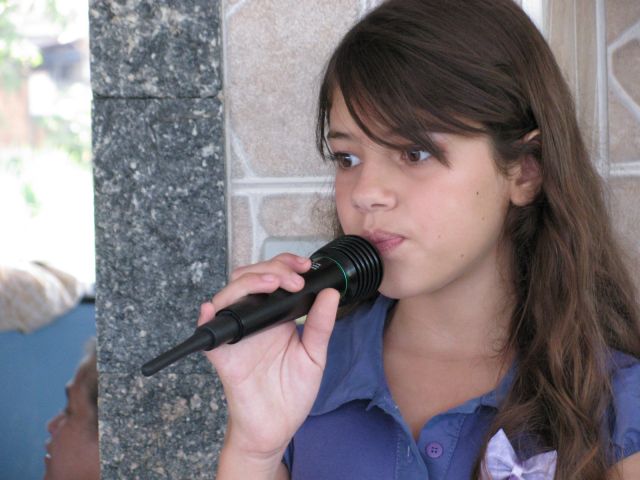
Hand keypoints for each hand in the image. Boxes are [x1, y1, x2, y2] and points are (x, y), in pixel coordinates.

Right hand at [198, 253, 339, 461]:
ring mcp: (237, 337)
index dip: (285, 264)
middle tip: (294, 279)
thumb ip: (321, 326)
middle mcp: (253, 322)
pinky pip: (208, 334)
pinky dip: (207, 318)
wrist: (276, 428)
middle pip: (248, 279)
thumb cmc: (292, 392)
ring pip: (228, 296)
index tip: (305, 267)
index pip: (272, 278)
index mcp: (275, 317)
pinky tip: (213, 309)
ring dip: (248, 284)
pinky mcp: (223, 356)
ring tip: (272, 284)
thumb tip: (331, 293)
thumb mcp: (314, 356)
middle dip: (270, 268)